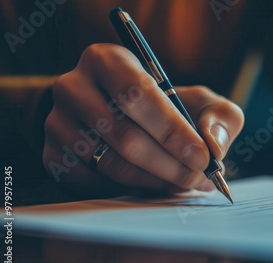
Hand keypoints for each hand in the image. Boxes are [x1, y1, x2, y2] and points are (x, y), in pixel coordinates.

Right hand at [43, 43, 243, 195]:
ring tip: (180, 183)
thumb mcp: (200, 101)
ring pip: (110, 164)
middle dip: (169, 164)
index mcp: (108, 60)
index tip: (202, 158)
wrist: (116, 114)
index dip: (173, 131)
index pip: (138, 95)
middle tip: (197, 180)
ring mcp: (57, 123)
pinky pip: (94, 183)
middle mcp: (73, 86)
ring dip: (153, 181)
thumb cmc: (166, 108)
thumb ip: (219, 116)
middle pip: (124, 135)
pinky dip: (129, 190)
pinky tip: (151, 185)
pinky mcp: (52, 155)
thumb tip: (212, 144)